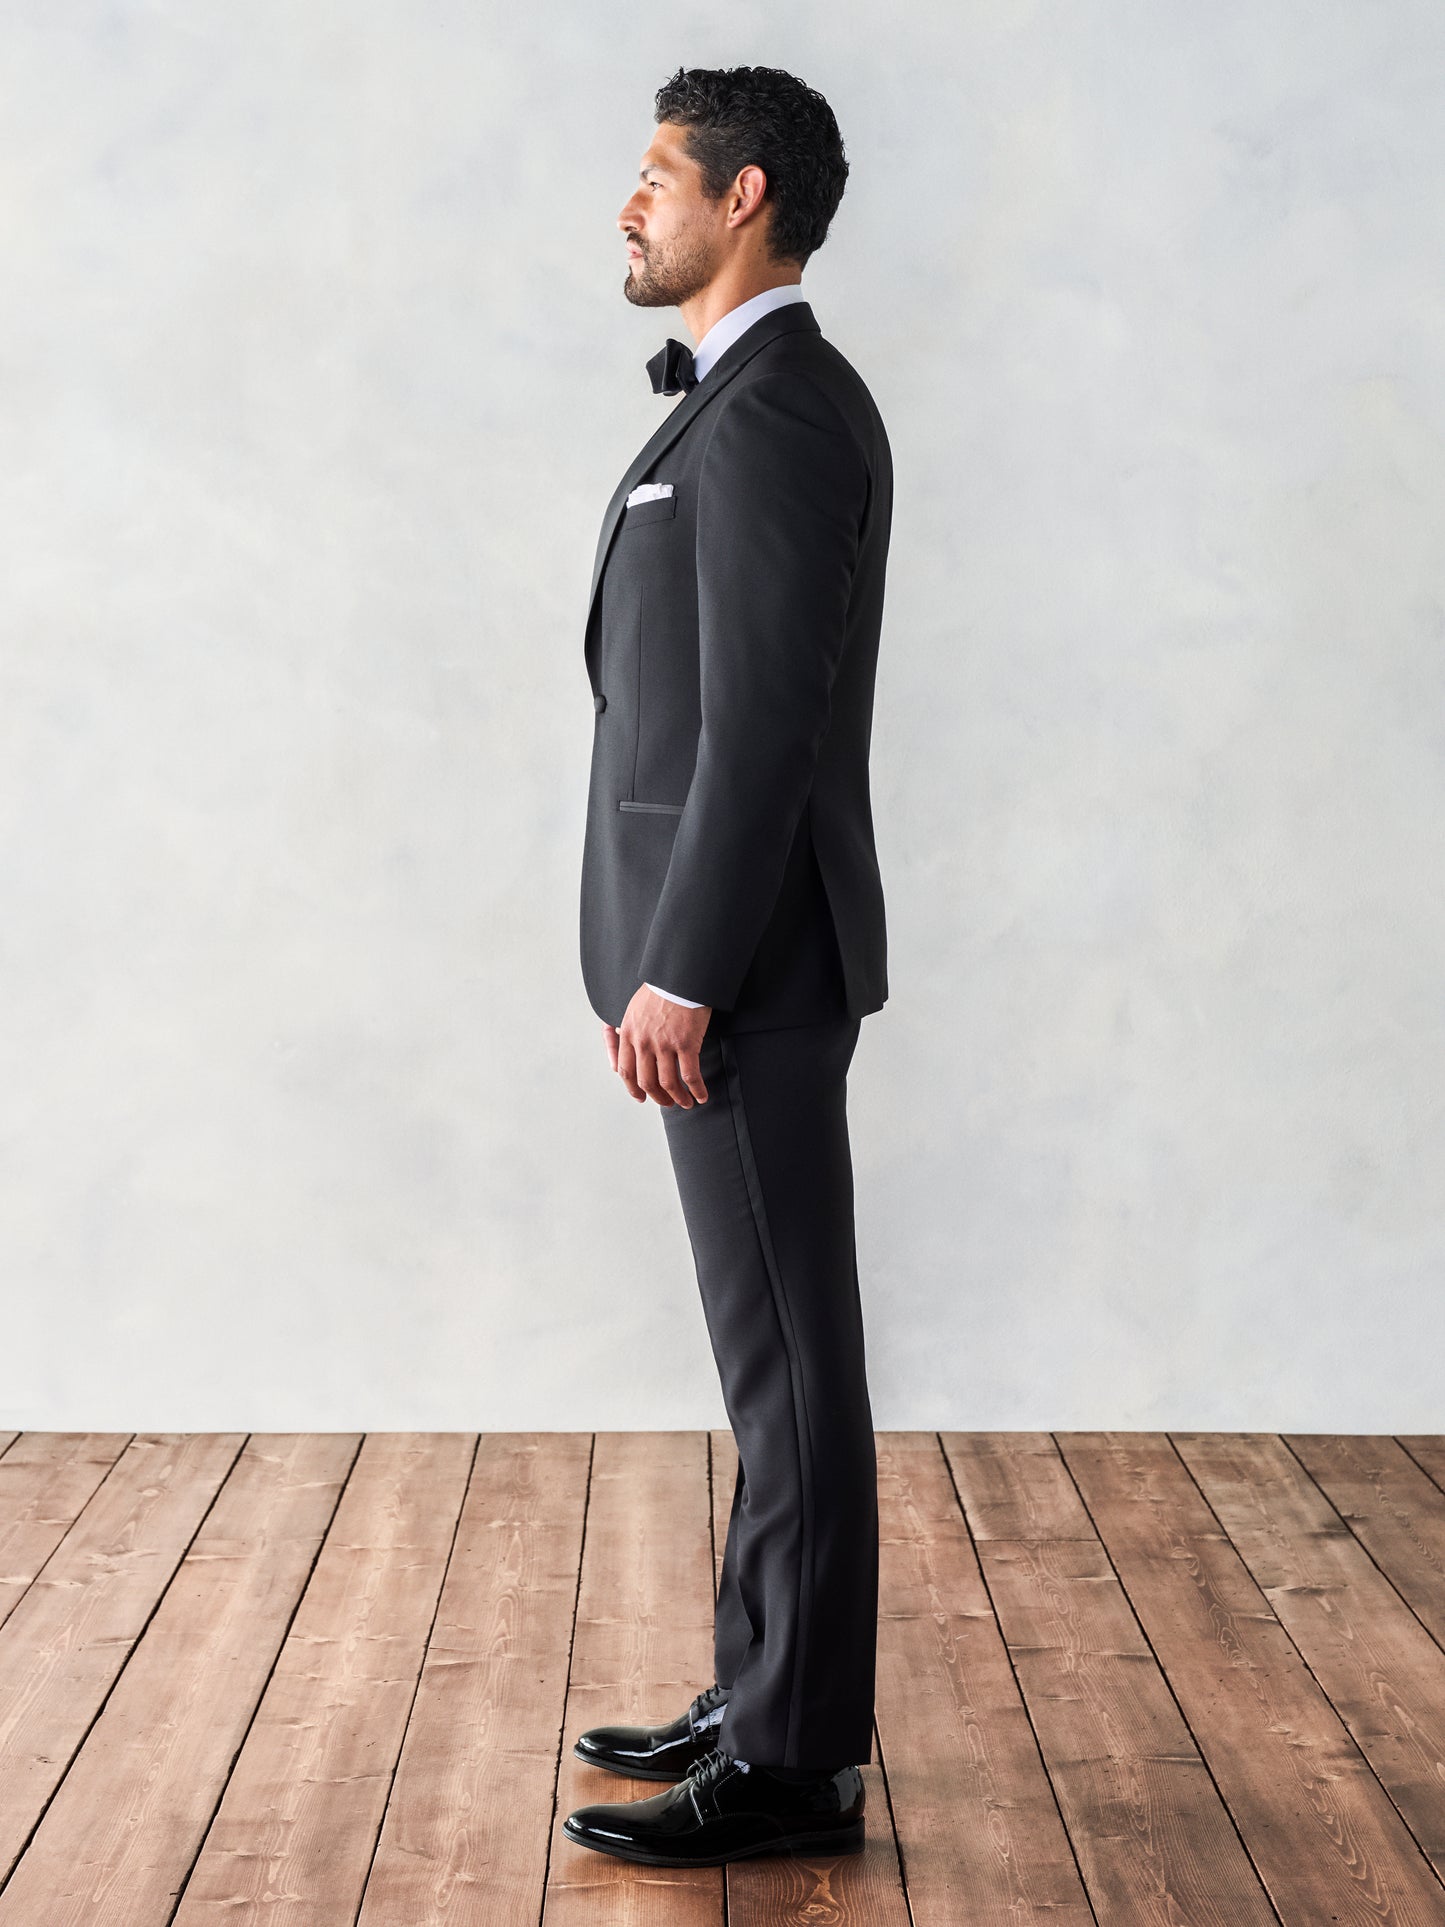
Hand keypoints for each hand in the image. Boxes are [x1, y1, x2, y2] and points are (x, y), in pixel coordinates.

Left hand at [602, 986, 710, 1106]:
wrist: (680, 977)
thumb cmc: (659, 989)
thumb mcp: (633, 1009)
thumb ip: (626, 1032)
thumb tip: (619, 1053)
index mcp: (629, 1034)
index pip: (626, 1071)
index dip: (633, 1089)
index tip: (641, 1097)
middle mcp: (644, 1043)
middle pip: (647, 1082)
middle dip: (657, 1097)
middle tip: (666, 1103)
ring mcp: (665, 1045)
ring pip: (669, 1083)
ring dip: (678, 1098)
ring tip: (686, 1103)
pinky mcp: (686, 1044)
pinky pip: (691, 1076)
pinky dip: (697, 1090)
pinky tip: (702, 1096)